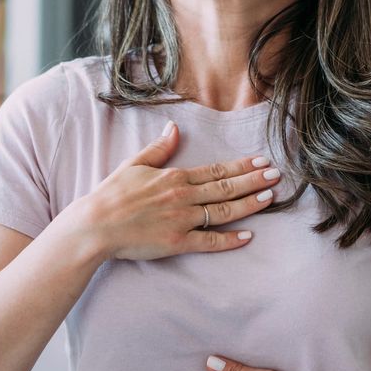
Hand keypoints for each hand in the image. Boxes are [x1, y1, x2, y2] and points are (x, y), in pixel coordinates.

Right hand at [70, 122, 280, 260]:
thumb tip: (174, 128)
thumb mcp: (135, 164)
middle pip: (227, 187)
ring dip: (249, 204)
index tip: (261, 160)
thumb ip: (159, 148)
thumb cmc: (111, 194)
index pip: (216, 170)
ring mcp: (182, 220)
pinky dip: (230, 240)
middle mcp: (183, 196)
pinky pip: (209, 241)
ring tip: (270, 197)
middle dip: (254, 180)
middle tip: (276, 175)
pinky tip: (248, 236)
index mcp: (175, 177)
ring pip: (224, 211)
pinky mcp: (178, 243)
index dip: (241, 165)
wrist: (95, 225)